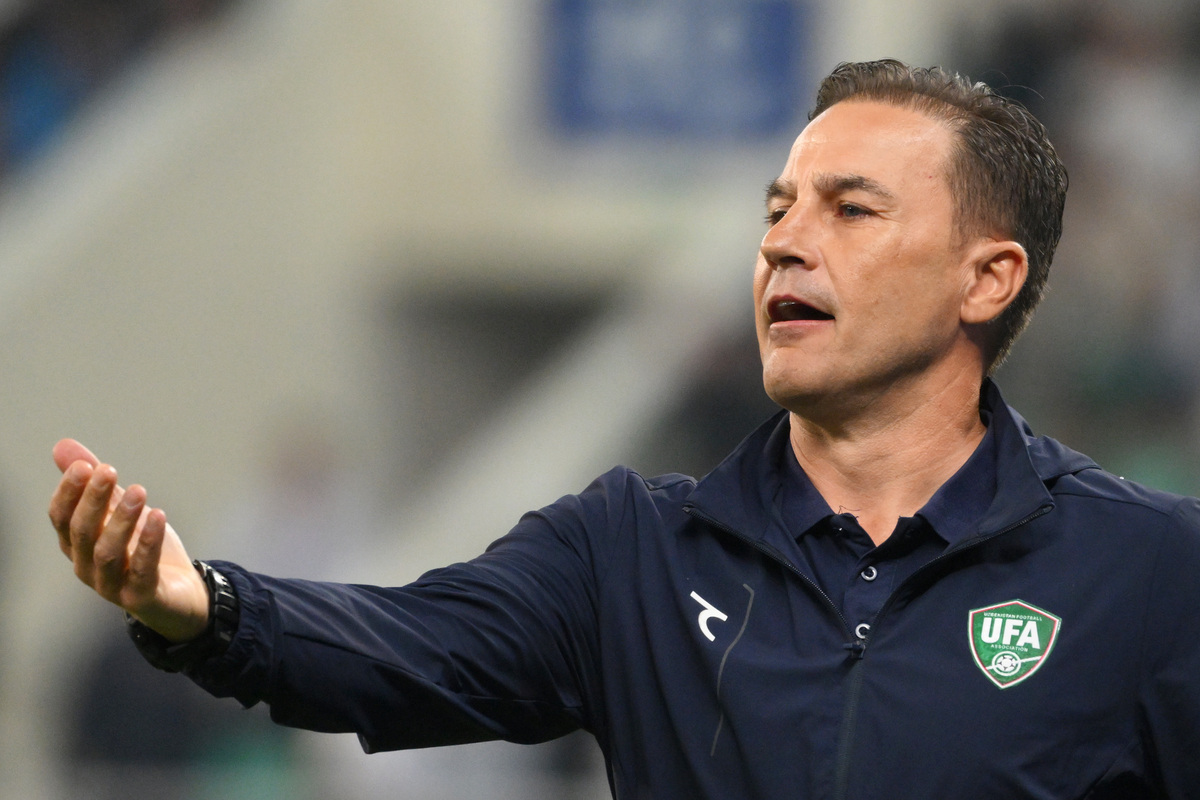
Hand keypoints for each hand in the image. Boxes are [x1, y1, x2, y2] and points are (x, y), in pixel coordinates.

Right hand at [49, 439, 209, 641]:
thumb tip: (63, 446)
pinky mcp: (141, 597)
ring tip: (140, 491)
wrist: (181, 595)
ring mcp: (112, 586)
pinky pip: (142, 570)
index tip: (84, 465)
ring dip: (121, 519)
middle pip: (82, 532)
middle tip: (109, 470)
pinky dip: (149, 542)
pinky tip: (159, 515)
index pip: (61, 519)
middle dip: (93, 500)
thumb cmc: (144, 551)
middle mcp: (87, 567)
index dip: (69, 493)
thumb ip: (96, 484)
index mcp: (78, 546)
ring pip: (108, 552)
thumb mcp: (121, 512)